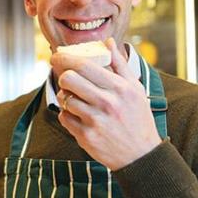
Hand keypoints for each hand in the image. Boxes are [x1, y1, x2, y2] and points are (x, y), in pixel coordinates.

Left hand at [50, 38, 161, 169]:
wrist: (140, 155)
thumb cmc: (137, 118)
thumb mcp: (135, 89)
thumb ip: (120, 64)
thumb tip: (108, 42)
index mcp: (120, 88)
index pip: (84, 65)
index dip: (65, 59)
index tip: (57, 57)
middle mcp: (107, 103)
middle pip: (68, 79)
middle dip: (63, 76)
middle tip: (66, 78)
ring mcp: (95, 120)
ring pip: (65, 99)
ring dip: (66, 97)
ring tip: (76, 99)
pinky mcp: (85, 136)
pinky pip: (64, 117)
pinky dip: (67, 114)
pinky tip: (78, 115)